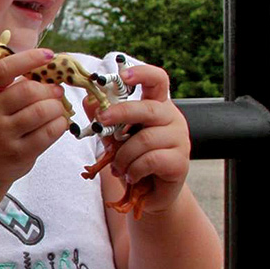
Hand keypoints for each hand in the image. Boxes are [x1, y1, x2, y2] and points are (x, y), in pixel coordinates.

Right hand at [0, 48, 69, 188]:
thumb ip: (13, 86)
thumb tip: (50, 71)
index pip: (4, 70)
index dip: (28, 59)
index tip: (48, 55)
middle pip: (28, 91)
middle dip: (49, 89)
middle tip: (57, 92)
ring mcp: (3, 135)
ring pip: (42, 111)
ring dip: (57, 107)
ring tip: (57, 108)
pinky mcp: (18, 153)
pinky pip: (48, 133)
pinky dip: (60, 124)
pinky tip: (57, 123)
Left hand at [90, 62, 190, 214]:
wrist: (148, 194)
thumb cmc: (133, 160)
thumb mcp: (114, 136)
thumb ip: (105, 118)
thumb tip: (89, 99)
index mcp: (156, 106)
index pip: (157, 80)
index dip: (142, 74)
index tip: (124, 75)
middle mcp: (172, 119)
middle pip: (148, 108)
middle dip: (120, 113)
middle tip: (100, 121)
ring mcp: (179, 139)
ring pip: (145, 139)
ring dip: (123, 155)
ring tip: (118, 167)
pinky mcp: (180, 162)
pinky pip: (151, 160)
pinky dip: (134, 169)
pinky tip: (131, 176)